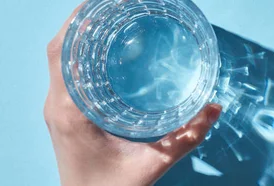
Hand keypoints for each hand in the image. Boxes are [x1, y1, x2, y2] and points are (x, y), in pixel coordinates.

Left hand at [44, 4, 221, 185]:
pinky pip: (66, 74)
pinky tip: (101, 48)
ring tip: (106, 17)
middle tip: (111, 5)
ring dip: (78, 36)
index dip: (77, 25)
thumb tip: (214, 108)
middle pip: (59, 50)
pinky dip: (79, 53)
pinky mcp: (65, 114)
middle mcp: (58, 106)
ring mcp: (58, 109)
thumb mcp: (154, 164)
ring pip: (60, 60)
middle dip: (81, 21)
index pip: (63, 56)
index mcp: (71, 113)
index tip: (99, 5)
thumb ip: (186, 137)